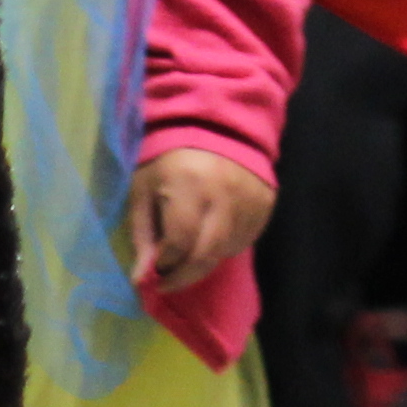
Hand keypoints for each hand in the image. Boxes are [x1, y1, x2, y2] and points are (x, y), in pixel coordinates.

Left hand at [123, 147, 274, 298]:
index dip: (164, 264)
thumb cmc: (170, 159)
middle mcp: (224, 194)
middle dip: (184, 276)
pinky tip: (211, 235)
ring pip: (226, 252)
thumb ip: (142, 235)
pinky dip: (224, 248)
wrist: (215, 126)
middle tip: (170, 280)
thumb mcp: (144, 190)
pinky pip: (244, 241)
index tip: (154, 269)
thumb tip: (141, 279)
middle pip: (206, 256)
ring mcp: (249, 200)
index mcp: (189, 184)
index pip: (179, 243)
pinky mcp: (265, 203)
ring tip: (189, 250)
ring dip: (203, 260)